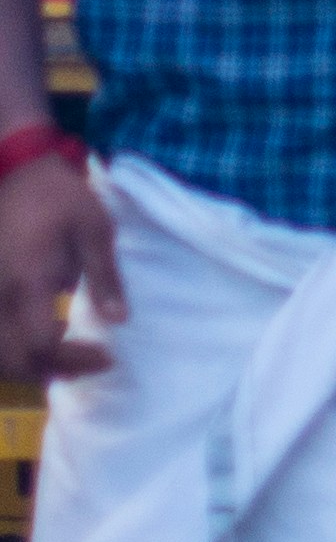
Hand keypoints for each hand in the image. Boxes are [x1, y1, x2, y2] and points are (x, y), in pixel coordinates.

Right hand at [0, 153, 117, 380]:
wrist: (15, 172)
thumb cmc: (59, 197)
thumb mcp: (94, 228)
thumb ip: (104, 277)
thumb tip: (119, 320)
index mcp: (28, 281)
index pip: (42, 344)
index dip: (73, 359)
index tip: (105, 357)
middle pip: (14, 360)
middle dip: (51, 370)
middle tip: (88, 362)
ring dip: (26, 367)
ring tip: (63, 359)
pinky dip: (8, 352)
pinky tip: (34, 344)